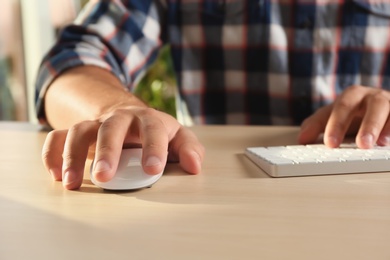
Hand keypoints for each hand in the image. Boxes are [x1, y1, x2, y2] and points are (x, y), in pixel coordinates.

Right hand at [41, 107, 204, 189]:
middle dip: (107, 151)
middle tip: (104, 177)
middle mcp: (120, 119)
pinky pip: (58, 137)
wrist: (127, 114)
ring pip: (80, 131)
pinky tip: (57, 176)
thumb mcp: (177, 136)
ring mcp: (96, 124)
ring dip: (73, 156)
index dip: (153, 147)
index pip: (152, 129)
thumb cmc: (155, 131)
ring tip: (73, 183)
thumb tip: (194, 166)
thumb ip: (189, 148)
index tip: (152, 169)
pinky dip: (52, 154)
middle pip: (111, 128)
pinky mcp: (78, 132)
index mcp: (148, 119)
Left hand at [298, 85, 389, 148]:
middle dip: (368, 125)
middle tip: (362, 145)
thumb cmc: (353, 112)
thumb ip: (317, 124)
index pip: (343, 106)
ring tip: (381, 144)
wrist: (377, 105)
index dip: (336, 124)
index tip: (330, 143)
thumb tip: (302, 138)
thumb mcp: (333, 116)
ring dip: (387, 127)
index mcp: (353, 95)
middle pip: (374, 105)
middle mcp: (374, 96)